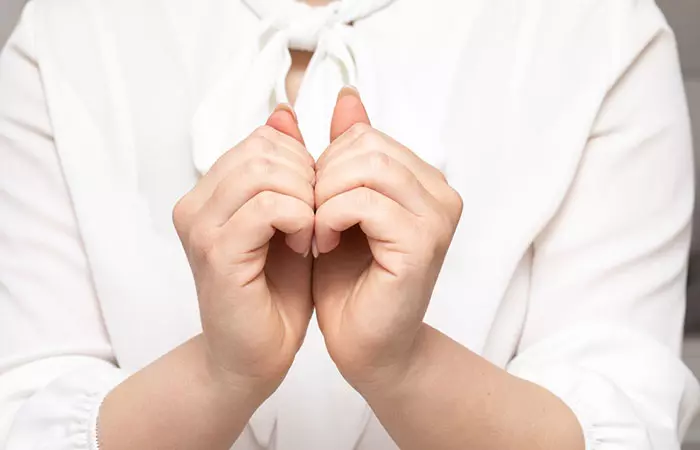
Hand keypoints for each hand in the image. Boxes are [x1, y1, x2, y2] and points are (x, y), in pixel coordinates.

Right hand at [173, 106, 314, 396]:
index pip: (263, 141)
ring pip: (266, 171)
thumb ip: (287, 169)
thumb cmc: (275, 291)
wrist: (255, 356)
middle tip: (317, 216)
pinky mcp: (216, 253)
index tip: (315, 202)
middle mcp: (194, 204)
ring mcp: (200, 227)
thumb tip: (286, 113)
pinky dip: (300, 219)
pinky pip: (269, 206)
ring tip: (312, 231)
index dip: (302, 164)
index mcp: (208, 192)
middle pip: (264, 148)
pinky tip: (304, 243)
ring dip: (305, 198)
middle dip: (307, 177)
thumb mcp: (289, 218)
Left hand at [312, 88, 463, 390]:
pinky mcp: (422, 245)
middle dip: (321, 177)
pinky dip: (330, 217)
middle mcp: (441, 194)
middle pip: (366, 146)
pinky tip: (322, 242)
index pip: (365, 136)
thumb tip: (347, 96)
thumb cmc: (350, 280)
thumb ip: (345, 154)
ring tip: (314, 230)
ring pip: (366, 168)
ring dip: (324, 197)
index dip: (325, 163)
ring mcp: (437, 219)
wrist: (366, 347)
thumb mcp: (339, 205)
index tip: (311, 201)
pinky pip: (365, 202)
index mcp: (424, 181)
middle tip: (308, 217)